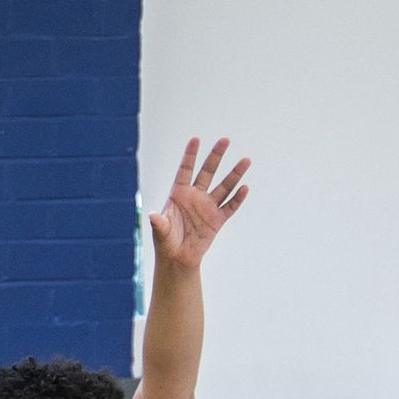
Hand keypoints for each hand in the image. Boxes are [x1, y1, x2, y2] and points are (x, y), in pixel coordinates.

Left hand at [147, 136, 248, 268]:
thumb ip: (159, 223)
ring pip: (223, 187)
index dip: (190, 155)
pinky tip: (244, 188)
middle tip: (225, 140)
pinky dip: (237, 199)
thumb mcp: (161, 233)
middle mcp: (195, 196)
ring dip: (234, 175)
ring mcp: (207, 207)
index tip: (196, 139)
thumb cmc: (166, 243)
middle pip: (208, 172)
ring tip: (246, 160)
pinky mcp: (217, 220)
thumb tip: (152, 216)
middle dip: (216, 156)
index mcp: (179, 194)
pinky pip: (229, 207)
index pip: (186, 170)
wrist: (178, 259)